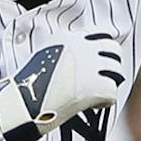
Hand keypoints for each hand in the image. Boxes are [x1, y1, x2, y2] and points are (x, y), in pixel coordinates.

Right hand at [0, 31, 125, 140]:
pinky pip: (113, 93)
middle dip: (111, 64)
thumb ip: (66, 50)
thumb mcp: (46, 53)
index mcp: (70, 37)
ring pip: (116, 70)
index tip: (99, 62)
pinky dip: (105, 102)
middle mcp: (83, 47)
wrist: (24, 102)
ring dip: (109, 82)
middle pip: (114, 50)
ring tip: (96, 94)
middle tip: (103, 78)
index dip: (103, 50)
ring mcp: (91, 66)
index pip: (101, 35)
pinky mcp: (96, 86)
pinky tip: (93, 106)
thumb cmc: (30, 84)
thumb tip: (82, 60)